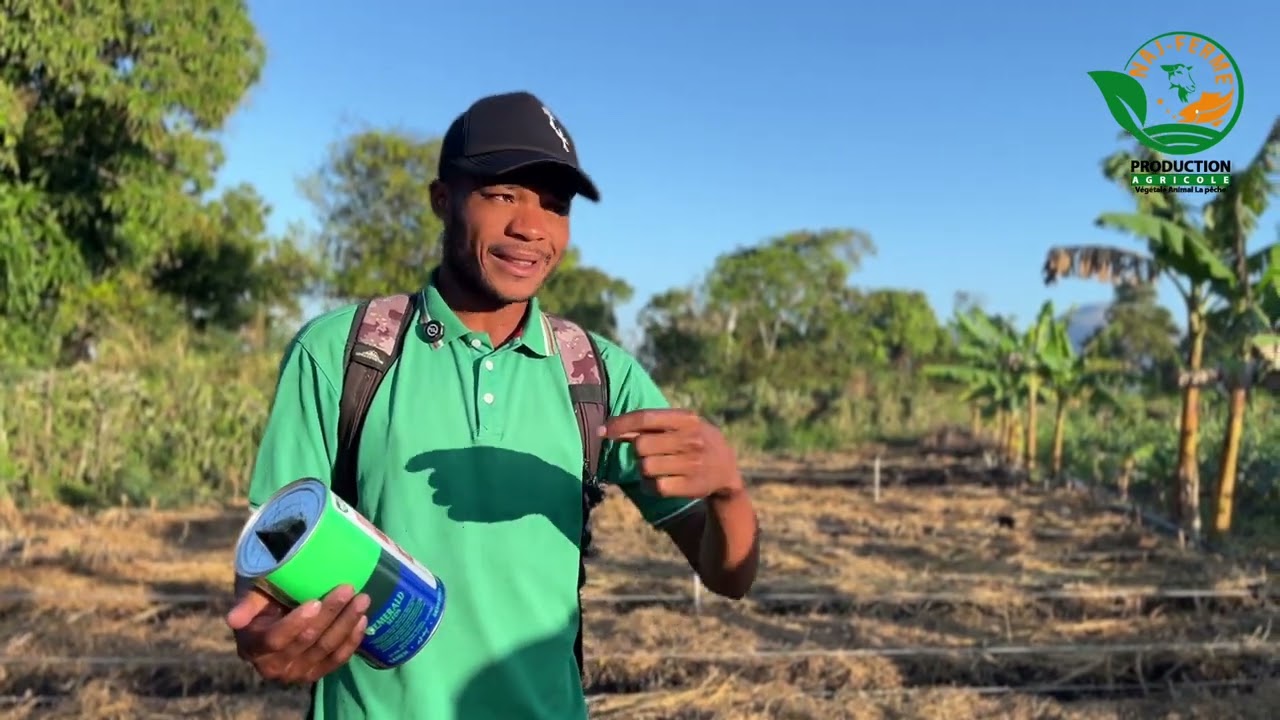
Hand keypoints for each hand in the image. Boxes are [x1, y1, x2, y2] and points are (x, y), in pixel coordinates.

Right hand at [225, 584, 370, 683]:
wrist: (275, 618)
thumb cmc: (264, 601)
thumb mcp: (254, 596)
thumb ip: (248, 604)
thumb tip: (232, 619)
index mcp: (252, 646)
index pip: (276, 638)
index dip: (296, 623)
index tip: (316, 602)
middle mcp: (272, 667)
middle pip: (307, 641)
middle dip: (330, 614)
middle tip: (349, 589)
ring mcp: (295, 673)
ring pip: (325, 649)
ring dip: (346, 624)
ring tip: (362, 600)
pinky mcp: (314, 674)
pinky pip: (336, 660)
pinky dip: (351, 641)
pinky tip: (362, 620)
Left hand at [600, 409, 743, 499]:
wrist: (726, 469)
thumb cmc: (693, 441)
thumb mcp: (680, 426)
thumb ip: (648, 426)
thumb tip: (609, 428)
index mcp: (687, 419)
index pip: (645, 418)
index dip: (620, 423)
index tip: (601, 431)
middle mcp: (691, 439)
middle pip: (640, 445)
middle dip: (637, 451)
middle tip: (649, 453)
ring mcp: (692, 463)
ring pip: (644, 468)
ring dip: (642, 469)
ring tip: (657, 467)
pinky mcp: (690, 486)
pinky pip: (653, 486)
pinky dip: (649, 486)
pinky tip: (659, 482)